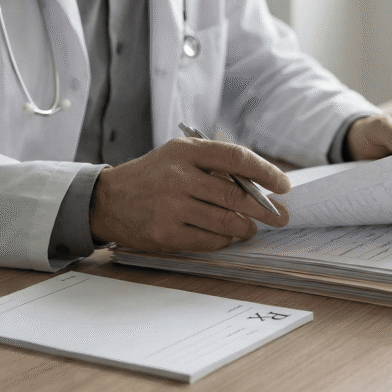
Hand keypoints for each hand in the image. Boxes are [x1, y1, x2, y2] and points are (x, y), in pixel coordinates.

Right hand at [90, 138, 289, 252]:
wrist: (108, 200)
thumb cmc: (154, 177)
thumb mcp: (179, 157)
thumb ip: (215, 166)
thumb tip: (261, 187)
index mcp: (186, 151)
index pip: (236, 157)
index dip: (265, 172)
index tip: (283, 185)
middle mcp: (178, 176)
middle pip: (235, 195)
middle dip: (264, 209)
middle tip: (280, 216)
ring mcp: (171, 206)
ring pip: (226, 222)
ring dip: (245, 228)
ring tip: (248, 228)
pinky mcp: (166, 233)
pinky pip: (210, 241)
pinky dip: (224, 240)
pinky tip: (224, 236)